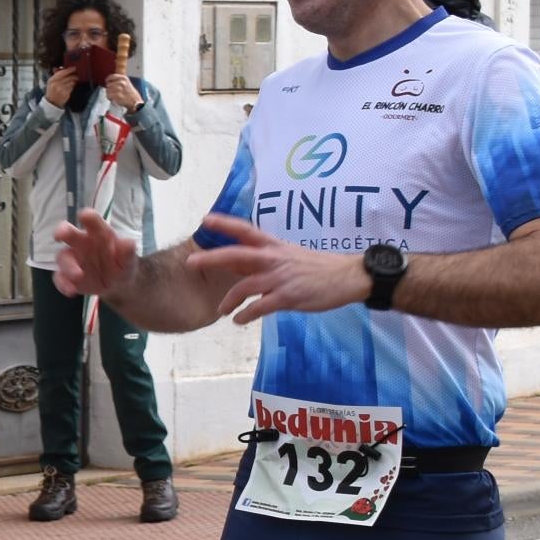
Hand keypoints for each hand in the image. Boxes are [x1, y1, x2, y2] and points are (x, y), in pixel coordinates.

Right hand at [43, 69, 77, 107]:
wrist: (52, 102)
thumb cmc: (52, 91)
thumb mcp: (51, 82)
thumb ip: (55, 75)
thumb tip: (58, 68)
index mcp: (52, 80)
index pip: (62, 72)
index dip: (69, 70)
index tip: (74, 68)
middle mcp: (56, 84)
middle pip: (69, 77)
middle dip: (74, 76)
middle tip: (76, 76)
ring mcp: (61, 89)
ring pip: (72, 82)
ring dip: (74, 81)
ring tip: (73, 82)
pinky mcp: (65, 94)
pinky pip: (72, 87)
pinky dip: (72, 87)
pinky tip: (70, 87)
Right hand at [48, 208, 133, 297]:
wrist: (117, 284)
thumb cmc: (121, 264)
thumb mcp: (129, 261)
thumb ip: (127, 252)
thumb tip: (128, 242)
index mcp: (98, 234)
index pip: (92, 222)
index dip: (88, 217)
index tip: (84, 215)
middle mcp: (81, 243)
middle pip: (69, 233)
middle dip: (63, 231)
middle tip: (59, 235)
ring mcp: (72, 259)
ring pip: (62, 257)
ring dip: (68, 266)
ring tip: (78, 276)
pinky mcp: (66, 275)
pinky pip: (60, 277)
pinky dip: (63, 284)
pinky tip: (71, 291)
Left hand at [102, 73, 142, 113]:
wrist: (135, 101)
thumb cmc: (130, 93)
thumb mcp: (126, 82)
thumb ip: (118, 80)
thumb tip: (108, 81)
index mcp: (124, 78)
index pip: (111, 77)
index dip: (108, 80)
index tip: (108, 83)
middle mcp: (121, 82)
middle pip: (108, 84)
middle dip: (109, 89)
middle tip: (113, 92)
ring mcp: (119, 88)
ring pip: (108, 90)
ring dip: (109, 94)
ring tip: (114, 96)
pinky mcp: (117, 95)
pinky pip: (108, 95)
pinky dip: (109, 98)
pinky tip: (113, 99)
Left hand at [184, 214, 369, 325]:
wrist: (349, 277)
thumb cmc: (318, 268)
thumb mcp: (289, 257)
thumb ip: (263, 261)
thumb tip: (236, 264)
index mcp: (275, 246)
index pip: (246, 230)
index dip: (225, 223)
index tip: (205, 218)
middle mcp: (274, 259)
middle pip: (236, 255)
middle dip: (211, 258)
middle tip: (190, 263)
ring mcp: (280, 278)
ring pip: (244, 287)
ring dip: (228, 300)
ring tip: (221, 310)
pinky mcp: (288, 296)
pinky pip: (259, 307)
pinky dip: (246, 315)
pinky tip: (239, 320)